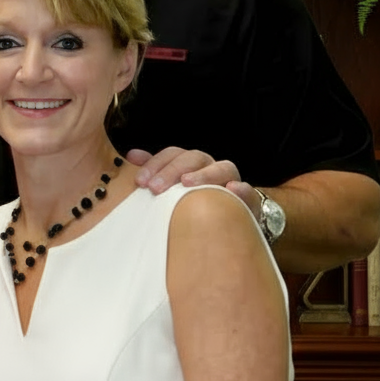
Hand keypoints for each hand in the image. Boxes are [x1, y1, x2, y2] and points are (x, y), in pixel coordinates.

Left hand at [127, 146, 244, 199]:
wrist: (228, 226)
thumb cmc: (194, 204)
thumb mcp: (172, 188)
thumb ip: (155, 170)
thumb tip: (131, 155)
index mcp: (192, 163)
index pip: (173, 154)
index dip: (156, 164)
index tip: (140, 182)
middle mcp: (211, 167)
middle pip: (193, 158)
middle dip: (173, 171)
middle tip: (156, 188)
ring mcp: (231, 181)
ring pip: (222, 168)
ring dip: (204, 174)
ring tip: (187, 183)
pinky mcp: (248, 201)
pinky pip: (248, 191)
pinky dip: (241, 189)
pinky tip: (231, 190)